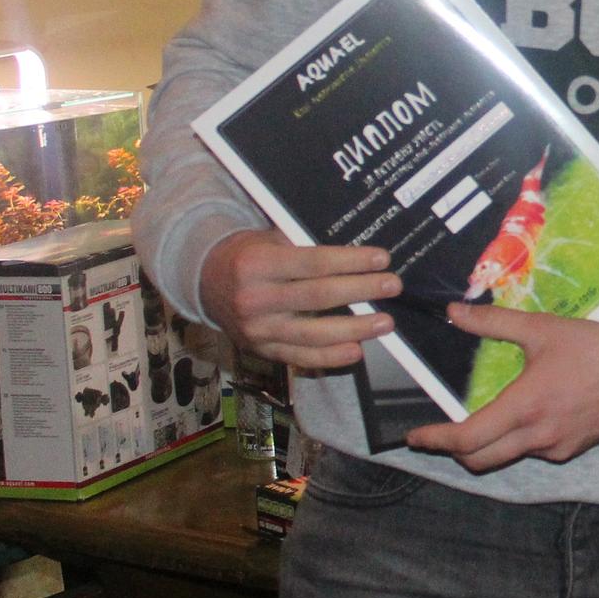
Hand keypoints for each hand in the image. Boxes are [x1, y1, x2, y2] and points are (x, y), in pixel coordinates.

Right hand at [198, 228, 395, 371]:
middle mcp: (255, 299)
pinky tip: (357, 350)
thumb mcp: (270, 239)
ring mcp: (257, 330)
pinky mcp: (261, 351)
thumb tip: (357, 255)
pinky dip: (330, 357)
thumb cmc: (250, 254)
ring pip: (313, 334)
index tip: (382, 258)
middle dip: (361, 291)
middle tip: (393, 286)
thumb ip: (305, 246)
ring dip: (354, 329)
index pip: (313, 263)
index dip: (351, 261)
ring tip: (385, 323)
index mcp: (258, 264)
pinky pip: (300, 358)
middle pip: (318, 297)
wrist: (205, 282)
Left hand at [405, 306, 598, 472]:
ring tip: (487, 419)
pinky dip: (521, 440)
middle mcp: (536, 436)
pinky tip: (531, 416)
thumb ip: (493, 323)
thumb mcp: (541, 328)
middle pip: (479, 461)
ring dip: (489, 445)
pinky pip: (534, 451)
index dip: (435, 440)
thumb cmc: (592, 347)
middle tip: (443, 434)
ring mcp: (555, 448)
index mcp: (524, 406)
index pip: (467, 439)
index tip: (415, 436)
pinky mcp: (572, 451)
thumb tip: (455, 312)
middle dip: (454, 451)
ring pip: (507, 457)